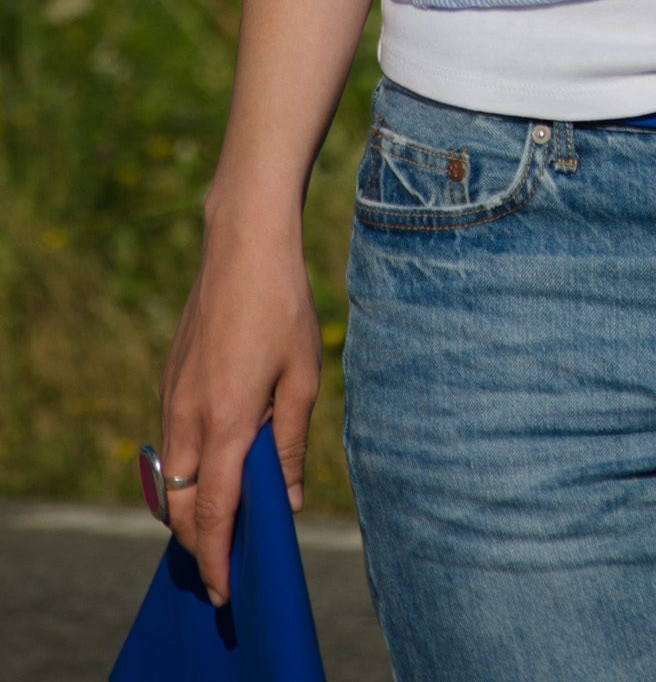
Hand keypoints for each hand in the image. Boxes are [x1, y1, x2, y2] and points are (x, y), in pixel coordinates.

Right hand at [158, 209, 322, 605]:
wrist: (243, 244)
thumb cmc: (283, 306)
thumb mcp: (303, 377)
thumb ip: (289, 444)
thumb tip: (284, 501)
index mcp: (227, 420)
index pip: (213, 513)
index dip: (217, 558)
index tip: (224, 592)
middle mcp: (189, 415)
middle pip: (182, 506)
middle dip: (200, 543)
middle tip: (230, 564)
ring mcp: (173, 395)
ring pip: (172, 477)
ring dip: (191, 508)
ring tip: (226, 523)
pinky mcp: (170, 378)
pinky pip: (172, 443)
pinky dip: (186, 471)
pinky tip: (217, 466)